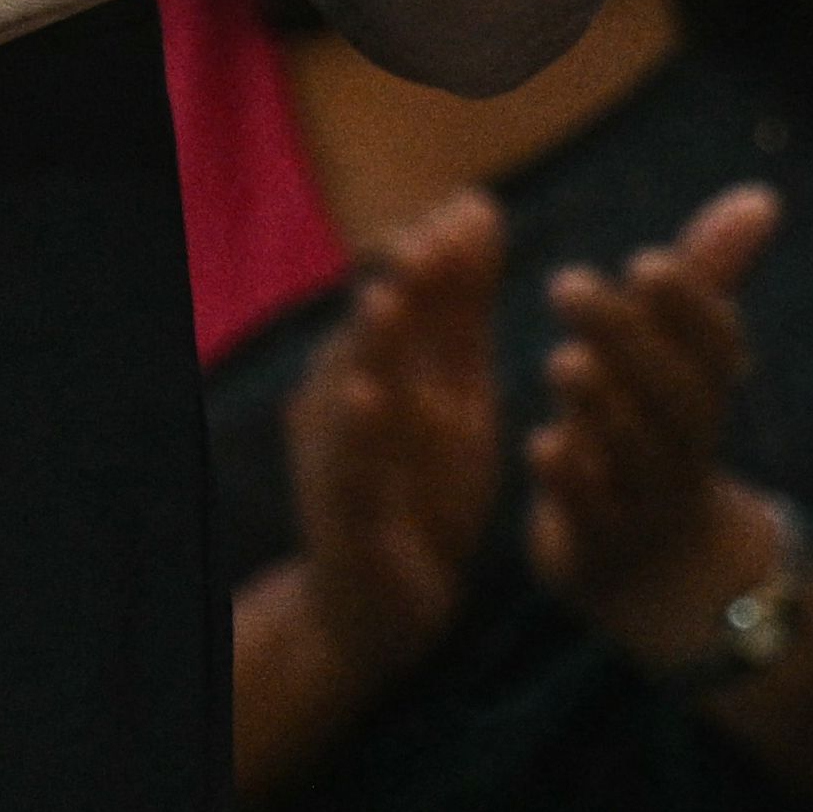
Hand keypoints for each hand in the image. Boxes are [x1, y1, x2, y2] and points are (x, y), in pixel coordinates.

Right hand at [281, 190, 503, 689]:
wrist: (385, 607)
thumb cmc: (422, 485)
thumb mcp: (456, 390)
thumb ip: (462, 306)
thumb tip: (476, 204)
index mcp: (383, 363)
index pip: (403, 288)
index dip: (435, 248)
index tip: (476, 209)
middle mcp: (347, 394)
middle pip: (371, 325)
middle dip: (402, 279)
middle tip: (435, 237)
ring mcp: (335, 450)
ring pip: (346, 386)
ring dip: (369, 342)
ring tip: (393, 298)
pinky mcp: (339, 510)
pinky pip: (343, 467)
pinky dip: (353, 432)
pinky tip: (370, 400)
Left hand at [524, 183, 801, 686]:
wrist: (657, 569)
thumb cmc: (659, 431)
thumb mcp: (685, 360)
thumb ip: (709, 276)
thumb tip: (761, 196)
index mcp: (706, 393)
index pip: (716, 347)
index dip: (690, 308)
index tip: (647, 261)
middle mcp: (686, 447)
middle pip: (672, 396)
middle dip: (627, 340)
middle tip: (567, 283)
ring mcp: (648, 502)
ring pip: (635, 456)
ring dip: (602, 409)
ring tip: (563, 361)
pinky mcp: (603, 548)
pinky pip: (595, 518)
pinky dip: (574, 484)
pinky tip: (543, 446)